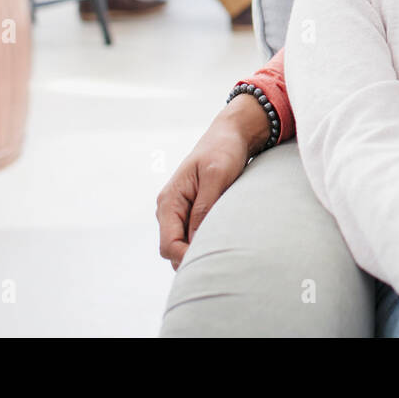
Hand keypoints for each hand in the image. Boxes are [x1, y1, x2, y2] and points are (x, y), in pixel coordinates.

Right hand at [156, 92, 271, 269]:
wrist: (230, 134)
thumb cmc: (223, 151)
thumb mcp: (216, 176)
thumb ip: (204, 208)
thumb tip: (195, 240)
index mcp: (169, 200)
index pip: (168, 245)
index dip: (186, 258)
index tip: (210, 263)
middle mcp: (169, 208)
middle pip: (172, 249)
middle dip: (191, 258)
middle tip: (220, 261)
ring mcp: (179, 210)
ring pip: (181, 244)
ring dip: (198, 250)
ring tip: (223, 251)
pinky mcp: (191, 210)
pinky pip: (191, 235)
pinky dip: (203, 241)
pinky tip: (222, 240)